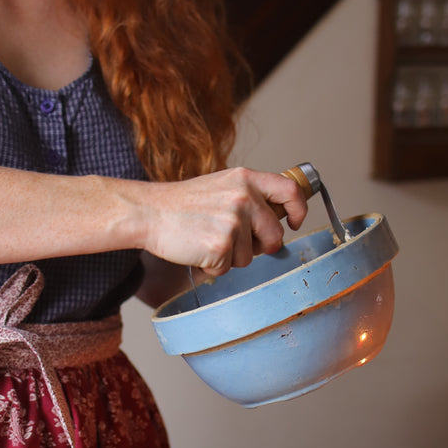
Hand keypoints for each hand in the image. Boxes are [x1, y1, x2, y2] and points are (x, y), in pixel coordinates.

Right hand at [139, 168, 308, 277]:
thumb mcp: (222, 185)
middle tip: (235, 243)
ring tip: (206, 239)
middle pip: (274, 234)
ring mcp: (233, 221)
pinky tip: (197, 249)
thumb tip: (278, 218)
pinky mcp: (220, 245)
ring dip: (230, 257)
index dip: (299, 210)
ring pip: (250, 257)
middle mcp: (244, 197)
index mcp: (246, 179)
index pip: (291, 191)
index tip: (294, 222)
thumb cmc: (182, 204)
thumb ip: (250, 196)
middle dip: (261, 247)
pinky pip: (228, 269)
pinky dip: (212, 266)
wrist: (149, 211)